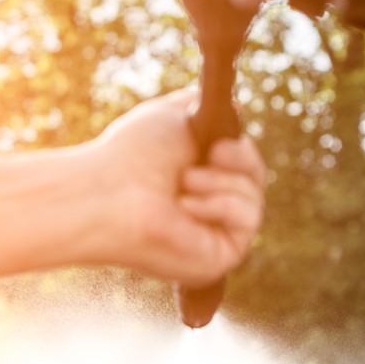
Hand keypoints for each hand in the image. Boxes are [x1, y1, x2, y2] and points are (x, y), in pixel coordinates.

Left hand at [85, 90, 265, 286]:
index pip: (241, 164)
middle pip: (255, 178)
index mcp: (195, 178)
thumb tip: (233, 111)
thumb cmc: (132, 155)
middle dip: (240, 159)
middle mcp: (205, 208)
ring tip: (183, 182)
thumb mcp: (171, 114)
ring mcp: (213, 235)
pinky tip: (186, 206)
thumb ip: (201, 106)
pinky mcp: (220, 256)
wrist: (109, 193)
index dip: (239, 151)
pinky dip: (221, 204)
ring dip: (219, 181)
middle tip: (213, 153)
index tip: (219, 142)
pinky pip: (248, 220)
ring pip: (254, 197)